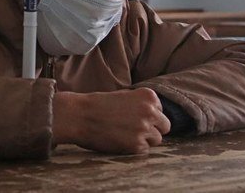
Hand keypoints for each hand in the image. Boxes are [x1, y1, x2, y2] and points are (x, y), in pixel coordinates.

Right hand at [53, 88, 170, 154]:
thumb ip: (141, 103)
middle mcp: (150, 111)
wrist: (79, 115)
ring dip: (144, 139)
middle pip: (164, 126)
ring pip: (157, 140)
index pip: (161, 111)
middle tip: (133, 129)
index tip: (133, 116)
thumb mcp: (124, 95)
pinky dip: (134, 148)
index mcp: (148, 96)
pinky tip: (120, 140)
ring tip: (125, 134)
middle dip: (152, 129)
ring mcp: (144, 128)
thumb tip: (155, 115)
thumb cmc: (98, 105)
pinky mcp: (137, 145)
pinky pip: (144, 150)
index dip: (148, 116)